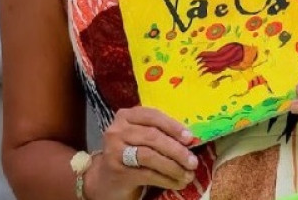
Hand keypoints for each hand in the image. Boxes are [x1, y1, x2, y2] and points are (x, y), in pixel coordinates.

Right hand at [84, 106, 198, 199]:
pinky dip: (166, 179)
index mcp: (126, 116)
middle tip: (193, 162)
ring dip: (173, 167)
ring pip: (150, 156)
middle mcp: (117, 130)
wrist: (104, 179)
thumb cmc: (130, 153)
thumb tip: (190, 139)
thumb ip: (159, 132)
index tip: (190, 138)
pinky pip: (147, 174)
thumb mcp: (141, 137)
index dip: (173, 126)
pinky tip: (177, 183)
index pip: (153, 116)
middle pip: (153, 137)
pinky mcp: (117, 171)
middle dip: (177, 150)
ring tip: (188, 175)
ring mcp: (115, 150)